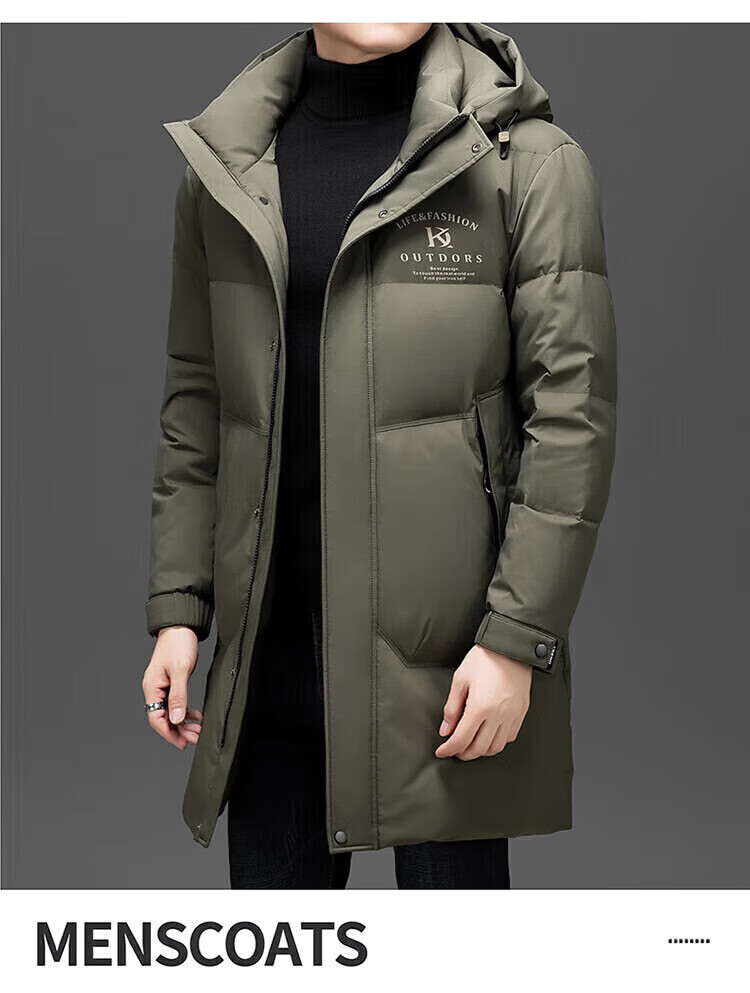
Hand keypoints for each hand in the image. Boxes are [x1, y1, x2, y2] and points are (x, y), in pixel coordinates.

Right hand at [142, 626, 202, 749]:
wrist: (181, 626)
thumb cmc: (179, 644)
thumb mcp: (181, 670)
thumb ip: (178, 696)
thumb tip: (177, 719)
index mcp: (152, 687)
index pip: (156, 718)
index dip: (169, 733)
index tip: (183, 743)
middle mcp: (154, 688)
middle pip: (163, 718)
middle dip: (179, 730)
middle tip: (195, 739)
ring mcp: (162, 686)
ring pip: (171, 712)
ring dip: (183, 723)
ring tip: (198, 731)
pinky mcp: (171, 682)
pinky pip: (175, 703)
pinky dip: (185, 711)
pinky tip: (196, 716)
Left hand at [435, 644, 531, 759]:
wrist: (510, 647)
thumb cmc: (485, 658)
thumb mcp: (460, 679)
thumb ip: (452, 708)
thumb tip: (446, 729)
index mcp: (480, 707)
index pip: (461, 739)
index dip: (449, 749)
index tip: (442, 751)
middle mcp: (498, 715)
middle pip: (479, 749)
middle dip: (464, 753)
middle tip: (455, 750)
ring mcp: (512, 715)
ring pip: (496, 747)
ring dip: (481, 751)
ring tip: (471, 744)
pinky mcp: (521, 712)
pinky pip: (509, 737)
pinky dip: (497, 742)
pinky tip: (488, 735)